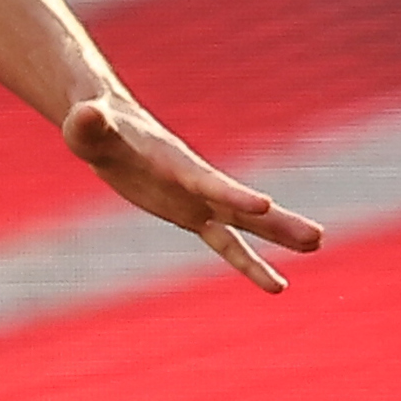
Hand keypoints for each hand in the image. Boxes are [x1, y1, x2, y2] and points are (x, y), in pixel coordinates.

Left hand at [61, 90, 324, 290]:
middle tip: (317, 238)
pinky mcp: (192, 215)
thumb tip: (84, 116)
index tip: (263, 205)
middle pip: (243, 206)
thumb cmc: (93, 127)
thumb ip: (87, 123)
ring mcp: (198, 200)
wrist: (108, 128)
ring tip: (317, 246)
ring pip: (246, 225)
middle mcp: (196, 183)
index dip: (232, 193)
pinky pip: (226, 244)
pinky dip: (249, 263)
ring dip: (280, 236)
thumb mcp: (85, 127)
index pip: (207, 181)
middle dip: (278, 222)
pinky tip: (275, 284)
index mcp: (175, 162)